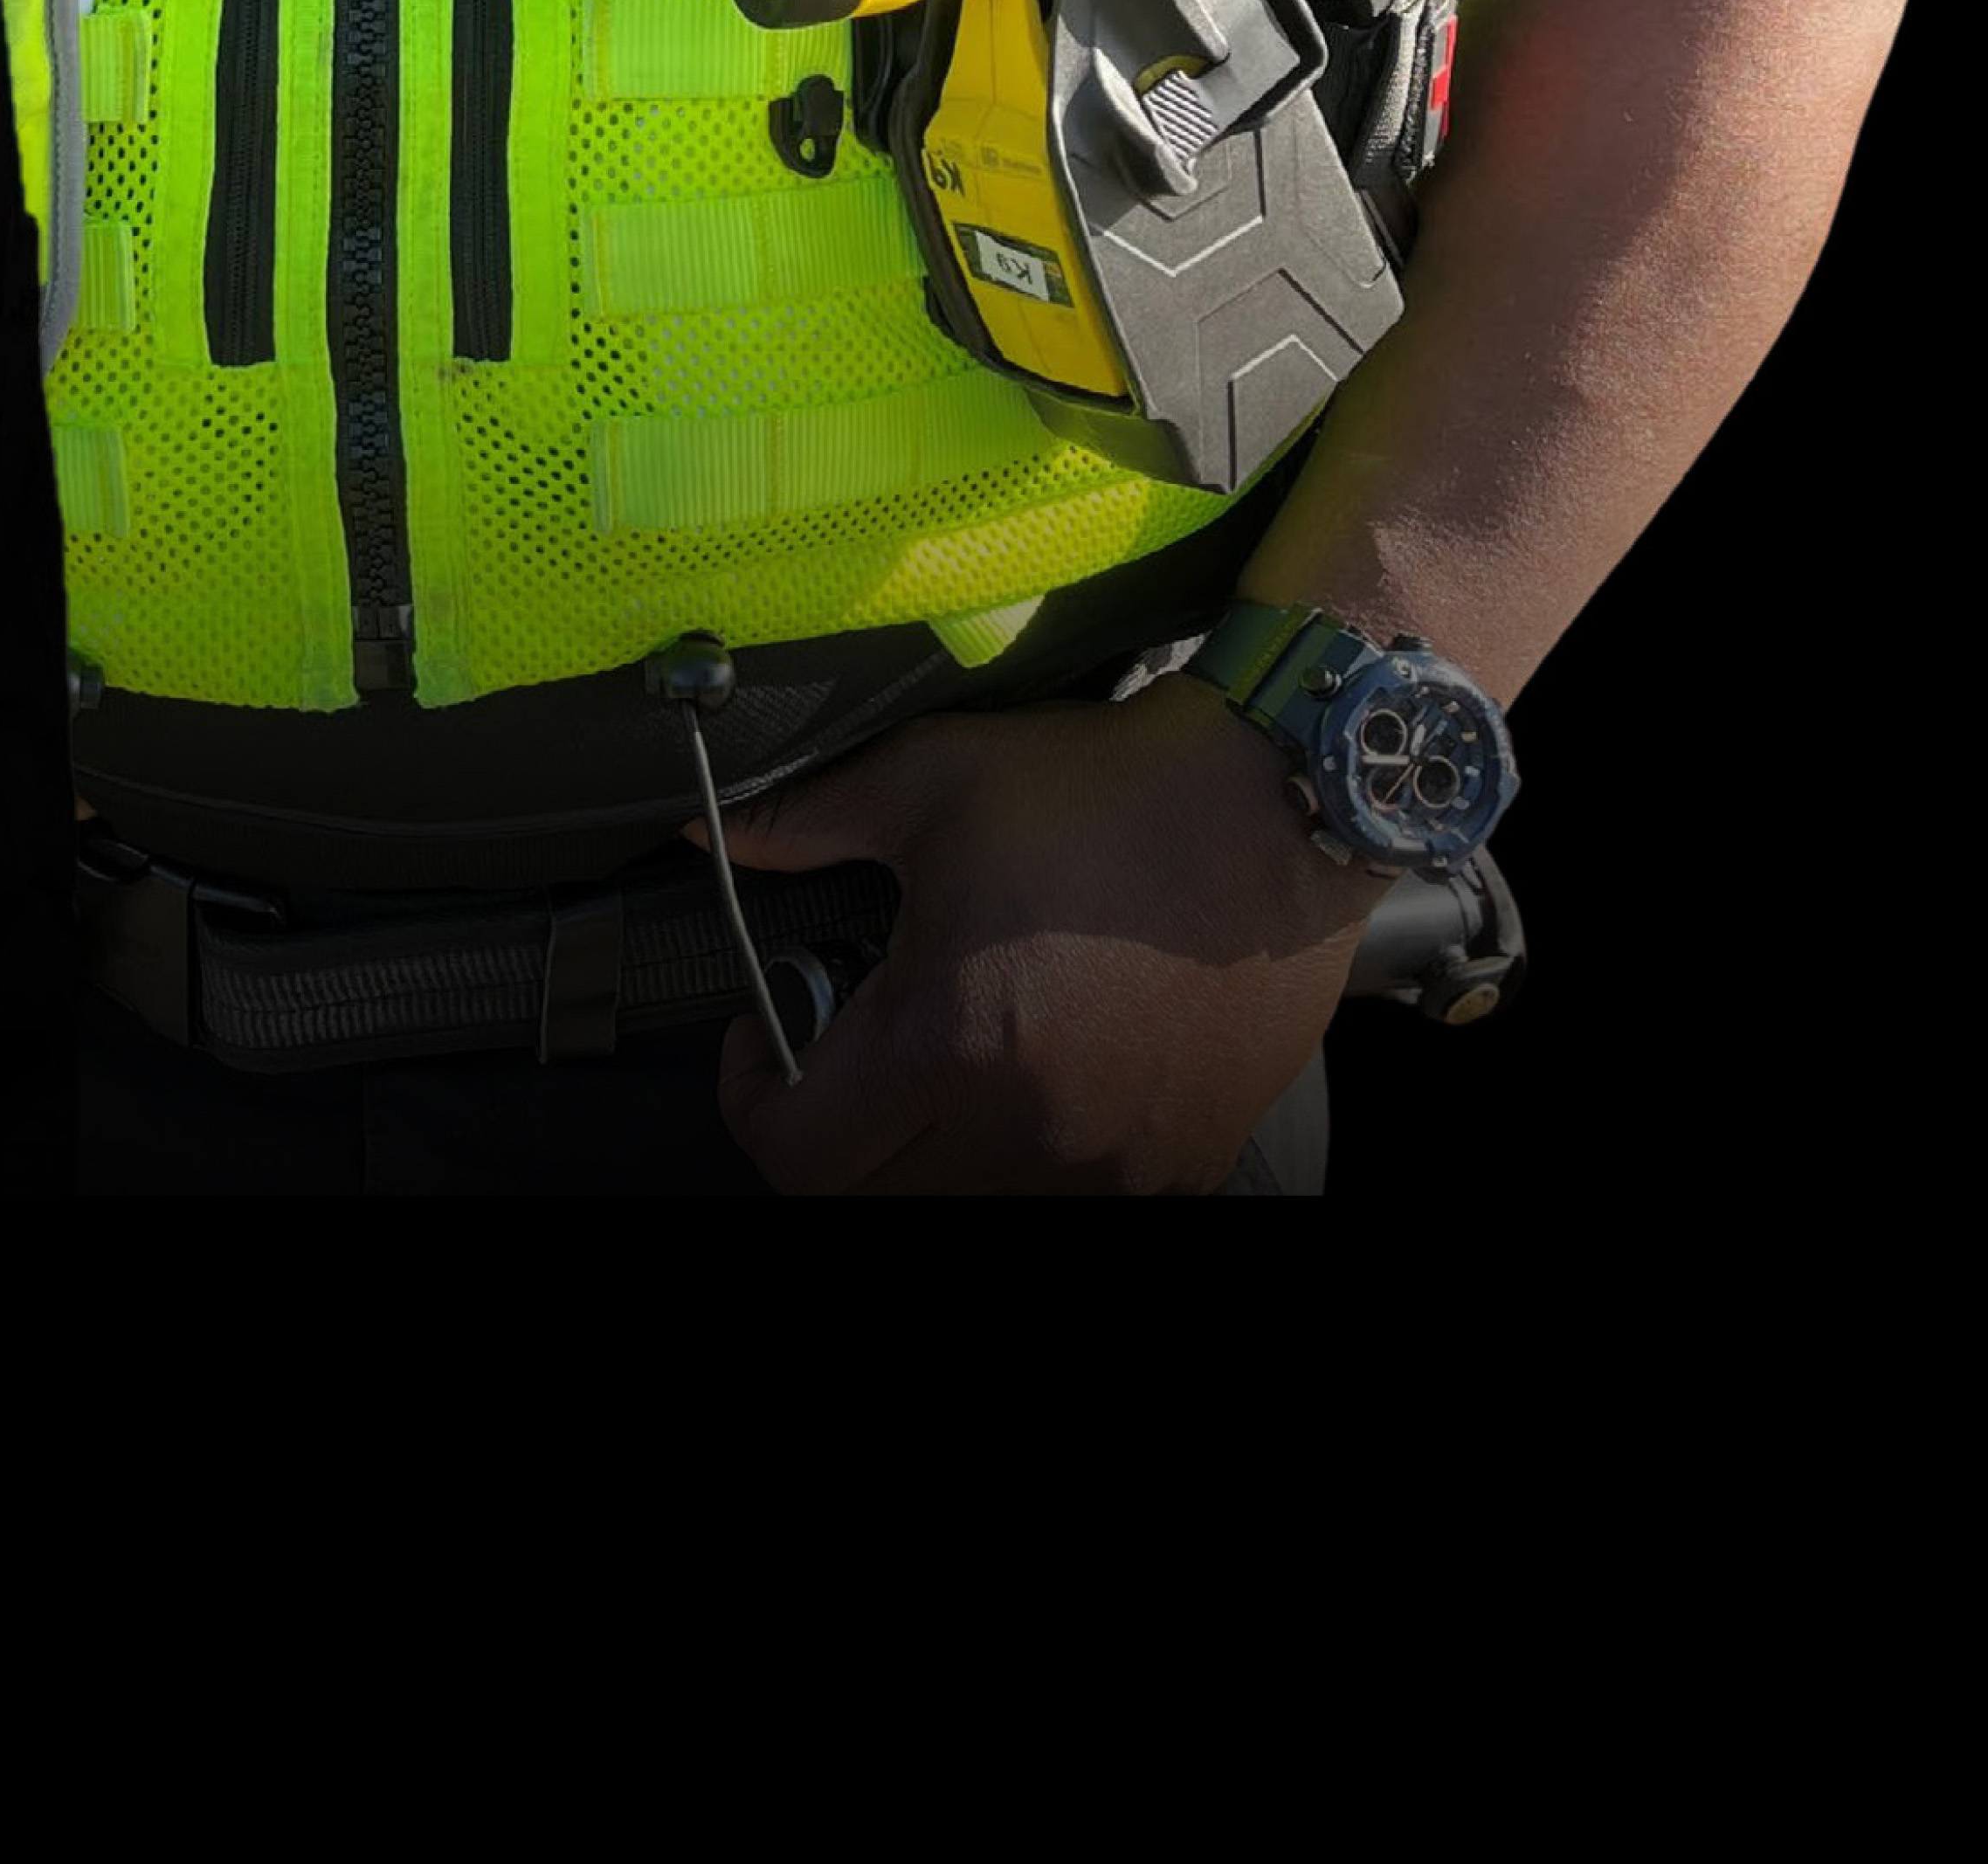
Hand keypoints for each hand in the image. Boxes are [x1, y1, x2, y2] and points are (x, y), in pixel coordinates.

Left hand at [704, 678, 1385, 1191]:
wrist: (1282, 806)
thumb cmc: (1109, 791)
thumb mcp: (927, 781)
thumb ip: (802, 820)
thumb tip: (705, 832)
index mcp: (952, 1046)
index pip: (801, 1157)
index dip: (755, 1103)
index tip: (765, 1042)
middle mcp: (1034, 1129)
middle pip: (873, 1200)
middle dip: (830, 1135)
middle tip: (833, 1056)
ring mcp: (1118, 1162)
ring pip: (968, 1206)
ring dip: (924, 1152)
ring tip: (934, 1059)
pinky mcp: (1183, 1164)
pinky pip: (1067, 1197)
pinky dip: (1020, 1158)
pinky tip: (1026, 1074)